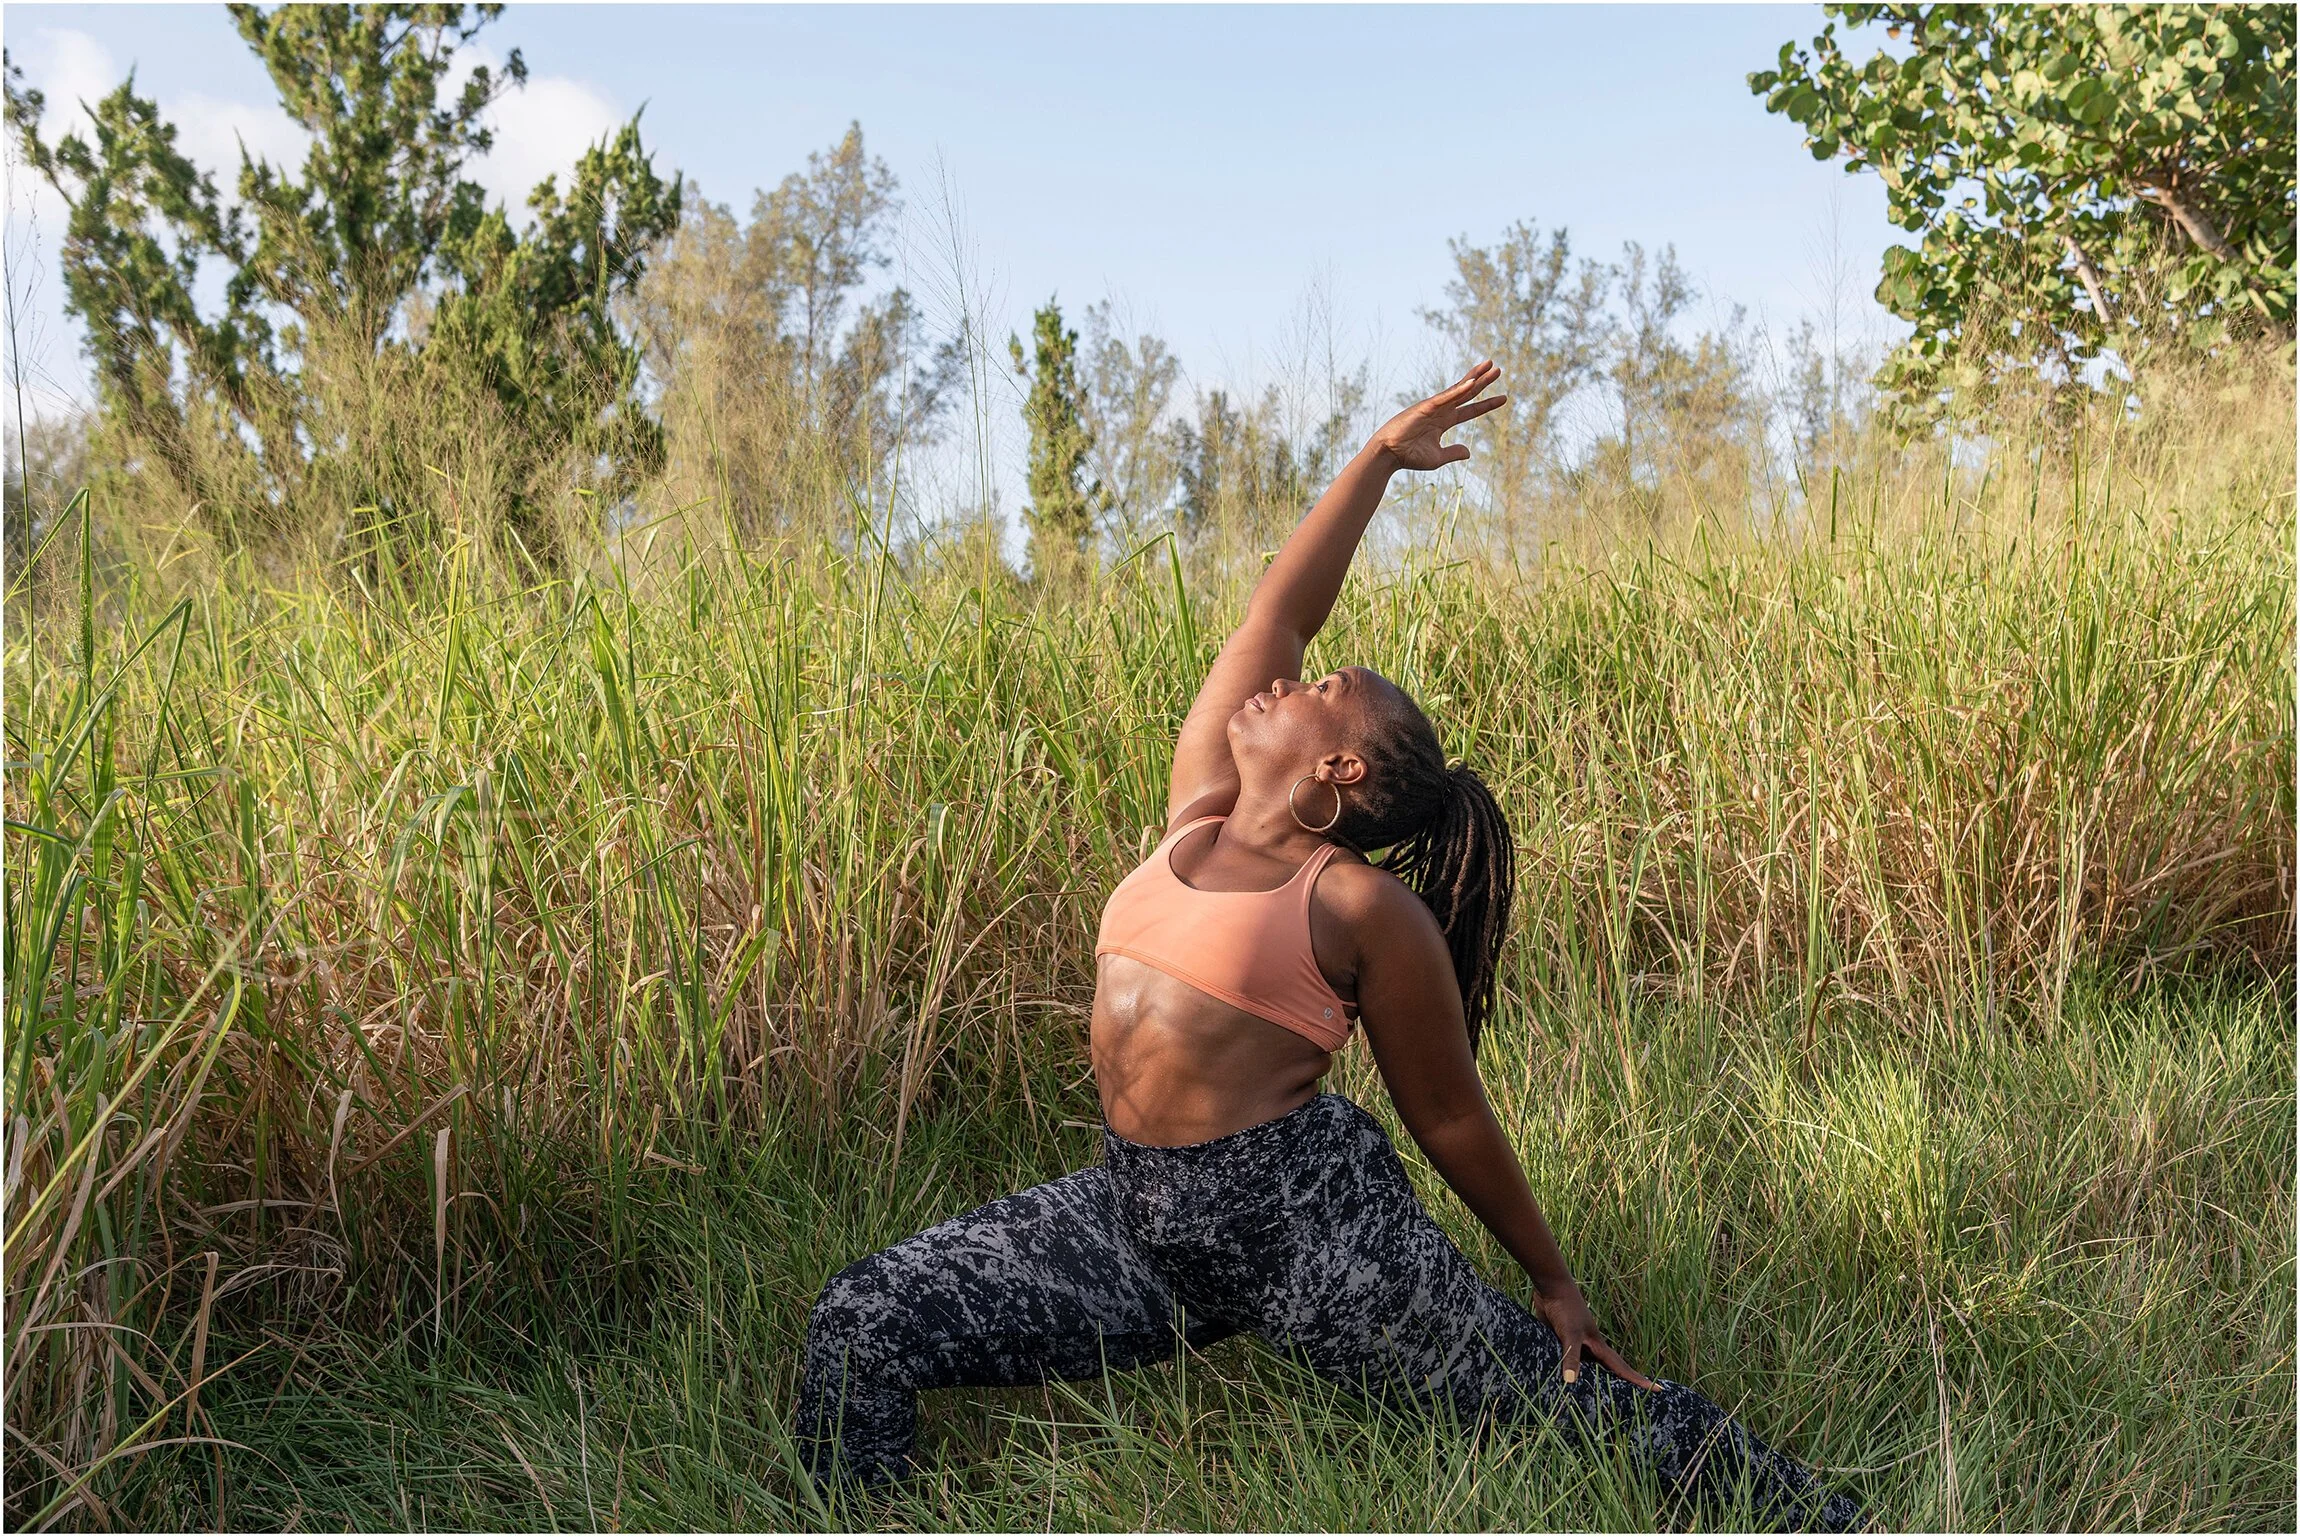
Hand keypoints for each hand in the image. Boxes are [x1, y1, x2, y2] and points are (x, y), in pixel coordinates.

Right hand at [1369, 361, 1508, 471]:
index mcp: (1444, 422)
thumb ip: (1453, 452)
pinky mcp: (1425, 407)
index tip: (1503, 398)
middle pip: (1467, 393)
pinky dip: (1459, 390)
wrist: (1389, 455)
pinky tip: (1473, 383)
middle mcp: (1441, 411)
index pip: (1470, 410)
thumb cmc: (1409, 456)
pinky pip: (1446, 397)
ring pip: (1459, 389)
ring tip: (1491, 365)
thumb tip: (1469, 452)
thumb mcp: (1437, 457)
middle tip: (1498, 369)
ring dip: (1476, 377)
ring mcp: (1433, 407)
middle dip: (1484, 382)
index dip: (1487, 404)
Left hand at [1536, 1282, 1659, 1391]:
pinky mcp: (1561, 1341)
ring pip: (1588, 1366)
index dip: (1638, 1380)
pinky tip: (1567, 1378)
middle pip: (1608, 1370)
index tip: (1658, 1389)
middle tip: (1635, 1399)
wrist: (1551, 1289)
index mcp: (1598, 1346)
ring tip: (1602, 1395)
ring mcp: (1576, 1344)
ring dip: (1593, 1379)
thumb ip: (1571, 1357)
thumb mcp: (1570, 1334)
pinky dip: (1572, 1369)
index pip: (1621, 1368)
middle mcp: (1590, 1347)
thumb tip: (1571, 1383)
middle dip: (1620, 1383)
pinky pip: (1569, 1360)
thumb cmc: (1566, 1309)